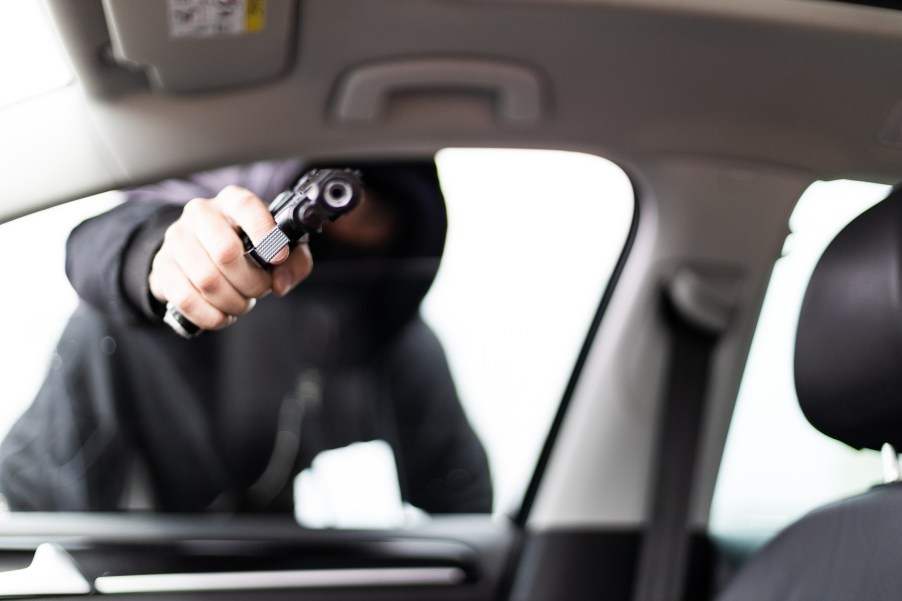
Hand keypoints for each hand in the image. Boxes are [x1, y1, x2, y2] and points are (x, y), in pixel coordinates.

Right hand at [149, 185, 312, 330]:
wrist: (201, 251)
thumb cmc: (247, 248)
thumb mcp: (280, 248)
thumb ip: (294, 262)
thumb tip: (279, 283)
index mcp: (232, 201)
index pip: (246, 206)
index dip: (264, 233)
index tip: (278, 257)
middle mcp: (201, 213)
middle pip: (225, 252)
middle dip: (251, 282)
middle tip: (260, 290)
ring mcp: (177, 238)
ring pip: (206, 280)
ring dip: (233, 301)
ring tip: (242, 302)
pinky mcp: (162, 266)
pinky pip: (185, 299)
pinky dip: (210, 315)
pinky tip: (223, 314)